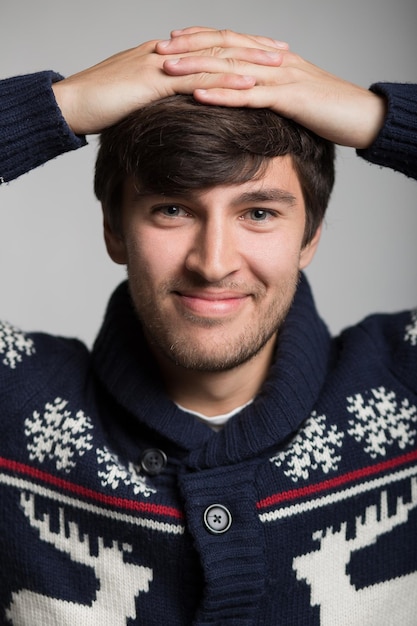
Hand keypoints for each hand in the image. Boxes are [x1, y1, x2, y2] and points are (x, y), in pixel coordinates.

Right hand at [52, 29, 286, 134]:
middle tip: (283, 49)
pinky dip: (227, 81)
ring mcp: (163, 62)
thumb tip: (175, 104)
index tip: (263, 50)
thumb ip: (157, 95)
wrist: (71, 103)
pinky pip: (199, 78)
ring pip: (214, 57)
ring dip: (249, 61)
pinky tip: (251, 86)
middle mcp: (168, 51)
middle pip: (218, 44)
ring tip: (278, 64)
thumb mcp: (134, 96)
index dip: (237, 46)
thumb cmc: (99, 104)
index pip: (208, 44)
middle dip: (253, 46)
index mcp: (164, 53)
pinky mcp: (156, 80)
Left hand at [164, 41, 385, 148]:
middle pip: (224, 48)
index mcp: (272, 57)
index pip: (229, 40)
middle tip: (157, 51)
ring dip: (197, 68)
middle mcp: (273, 60)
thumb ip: (269, 90)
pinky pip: (249, 96)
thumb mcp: (292, 95)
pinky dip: (222, 95)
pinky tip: (199, 96)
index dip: (199, 38)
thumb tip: (247, 95)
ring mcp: (280, 77)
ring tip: (167, 70)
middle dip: (188, 49)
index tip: (171, 41)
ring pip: (231, 68)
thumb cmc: (327, 109)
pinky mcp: (288, 99)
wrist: (362, 115)